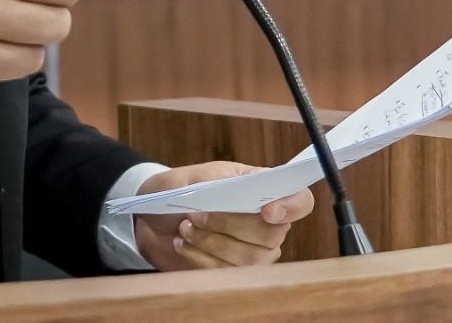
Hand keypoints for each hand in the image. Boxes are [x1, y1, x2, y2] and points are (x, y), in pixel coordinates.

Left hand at [132, 162, 314, 270]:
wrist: (151, 219)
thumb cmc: (177, 192)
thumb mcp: (193, 178)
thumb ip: (219, 184)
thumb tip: (243, 194)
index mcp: (261, 189)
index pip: (300, 201)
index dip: (291, 207)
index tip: (267, 212)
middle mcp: (266, 223)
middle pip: (271, 235)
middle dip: (229, 225)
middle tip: (196, 215)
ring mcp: (254, 251)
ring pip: (249, 259)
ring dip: (210, 242)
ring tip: (184, 227)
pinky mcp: (235, 272)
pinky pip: (227, 274)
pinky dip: (200, 258)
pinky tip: (183, 243)